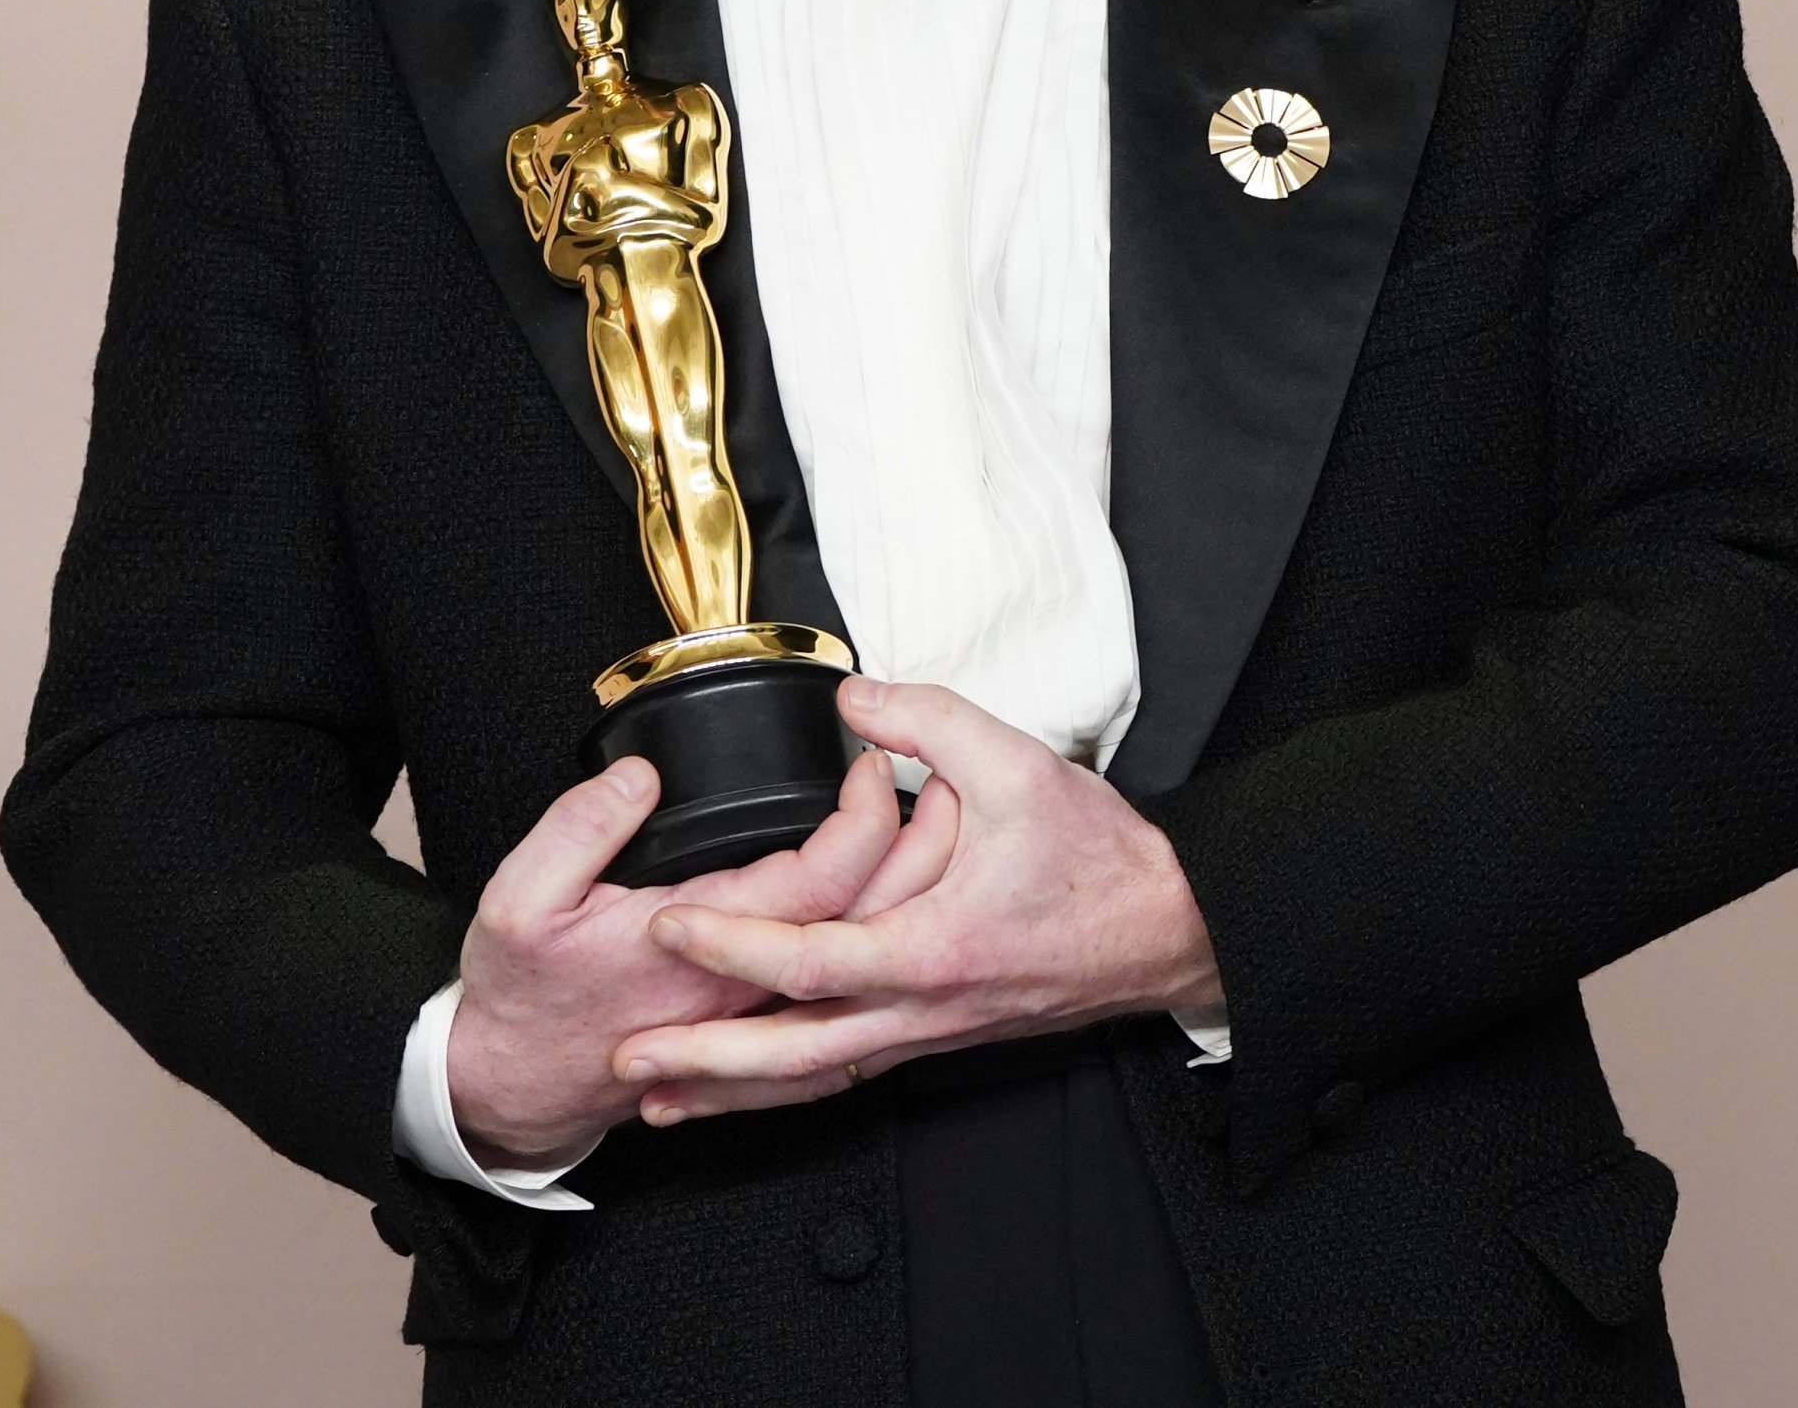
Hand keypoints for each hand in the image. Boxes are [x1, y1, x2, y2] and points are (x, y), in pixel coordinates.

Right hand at [443, 744, 901, 1166]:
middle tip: (923, 778)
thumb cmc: (521, 994)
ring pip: (866, 955)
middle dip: (914, 846)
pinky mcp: (756, 1019)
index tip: (865, 759)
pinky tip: (898, 901)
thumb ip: (580, 829)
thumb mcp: (519, 902)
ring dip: (912, 891)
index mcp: (700, 946)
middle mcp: (746, 987)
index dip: (859, 816)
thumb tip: (641, 775)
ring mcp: (758, 1009)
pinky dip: (883, 938)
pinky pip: (845, 983)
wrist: (516, 1082)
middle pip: (868, 921)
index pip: (819, 881)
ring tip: (934, 827)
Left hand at [615, 677, 1224, 1125]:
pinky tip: (743, 1086)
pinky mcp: (936, 1033)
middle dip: (708, 1062)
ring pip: (818, 1077)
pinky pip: (846, 1069)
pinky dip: (786, 1084)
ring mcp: (930, 1030)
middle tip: (630, 1057)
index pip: (813, 958)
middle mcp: (926, 1006)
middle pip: (798, 1055)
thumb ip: (927, 721)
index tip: (670, 923)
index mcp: (938, 948)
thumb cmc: (1101, 861)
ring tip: (660, 1097)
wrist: (1167, 929)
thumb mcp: (1019, 764)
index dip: (735, 943)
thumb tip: (853, 701)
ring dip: (736, 1091)